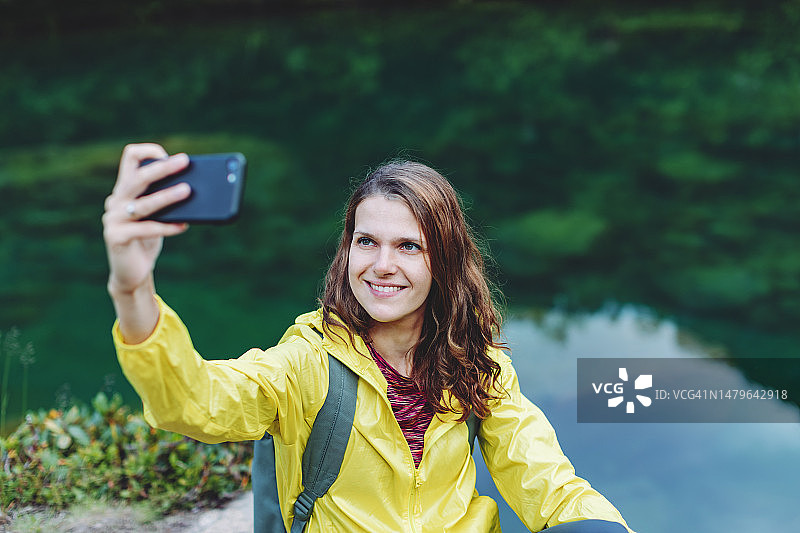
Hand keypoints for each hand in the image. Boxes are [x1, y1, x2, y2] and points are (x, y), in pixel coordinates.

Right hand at [103, 143, 190, 295]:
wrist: (131, 273)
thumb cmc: (148, 239)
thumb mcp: (158, 216)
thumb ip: (167, 201)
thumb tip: (195, 187)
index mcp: (124, 190)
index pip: (130, 158)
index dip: (149, 152)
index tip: (169, 155)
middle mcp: (115, 201)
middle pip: (138, 177)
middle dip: (163, 168)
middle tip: (184, 162)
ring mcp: (113, 219)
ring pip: (143, 203)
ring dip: (167, 196)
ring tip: (188, 191)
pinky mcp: (117, 237)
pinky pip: (147, 229)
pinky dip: (167, 227)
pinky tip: (184, 226)